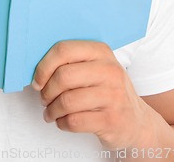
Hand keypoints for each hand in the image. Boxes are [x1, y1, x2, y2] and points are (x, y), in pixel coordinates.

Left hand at [32, 40, 150, 149]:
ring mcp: (113, 95)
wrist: (136, 121)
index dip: (44, 66)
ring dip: (52, 110)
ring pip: (67, 101)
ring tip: (51, 112)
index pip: (64, 50)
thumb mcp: (96, 68)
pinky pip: (74, 121)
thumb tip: (38, 70)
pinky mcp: (111, 120)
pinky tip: (63, 121)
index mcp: (101, 51)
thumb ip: (72, 62)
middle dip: (47, 90)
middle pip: (63, 76)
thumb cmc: (108, 91)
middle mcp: (109, 70)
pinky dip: (62, 123)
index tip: (38, 80)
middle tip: (44, 98)